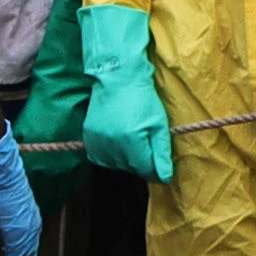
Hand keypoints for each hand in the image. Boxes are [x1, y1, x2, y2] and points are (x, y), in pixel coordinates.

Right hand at [77, 4, 173, 181]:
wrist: (117, 78)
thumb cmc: (142, 98)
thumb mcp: (159, 124)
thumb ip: (162, 153)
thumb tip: (166, 178)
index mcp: (131, 142)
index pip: (145, 170)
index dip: (156, 170)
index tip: (162, 165)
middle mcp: (111, 145)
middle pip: (130, 168)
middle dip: (142, 162)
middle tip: (148, 145)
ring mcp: (97, 142)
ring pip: (115, 164)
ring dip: (126, 159)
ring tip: (133, 140)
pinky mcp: (88, 137)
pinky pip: (100, 157)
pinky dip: (110, 154)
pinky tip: (118, 141)